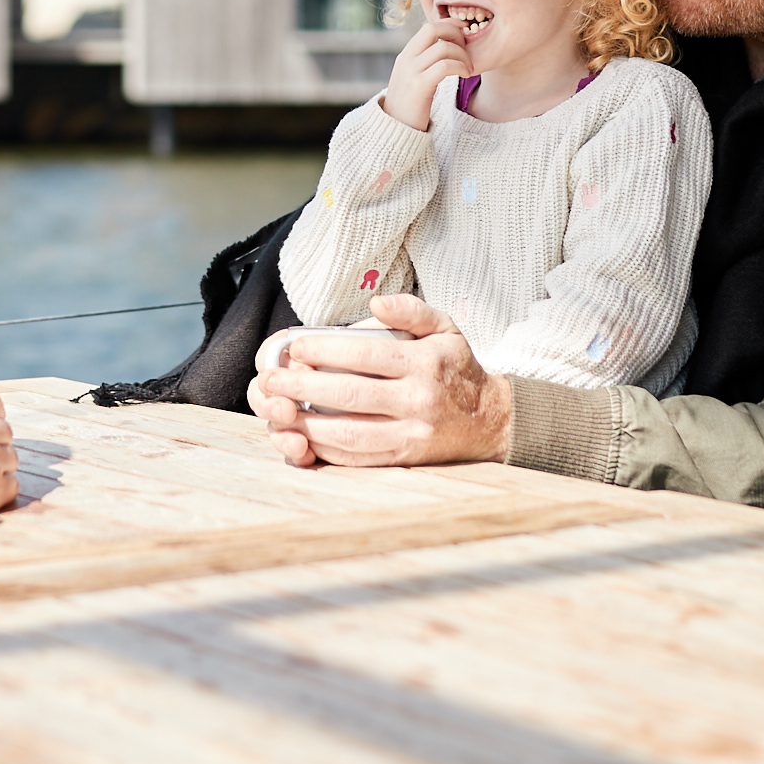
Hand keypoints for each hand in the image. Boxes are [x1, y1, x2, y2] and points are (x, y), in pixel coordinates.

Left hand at [252, 294, 511, 467]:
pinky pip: (359, 458)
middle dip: (303, 388)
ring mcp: (412, 434)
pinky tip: (304, 437)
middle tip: (272, 380)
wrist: (490, 421)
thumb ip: (412, 310)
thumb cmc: (457, 369)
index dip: (324, 350)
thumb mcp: (445, 328)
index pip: (365, 354)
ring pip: (350, 433)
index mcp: (424, 364)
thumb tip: (376, 304)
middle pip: (349, 395)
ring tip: (279, 410)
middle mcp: (418, 400)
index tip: (296, 348)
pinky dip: (327, 450)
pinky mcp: (406, 459)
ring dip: (307, 424)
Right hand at [380, 16, 472, 129]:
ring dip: (463, 55)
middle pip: (433, 28)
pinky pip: (444, 66)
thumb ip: (425, 63)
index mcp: (406, 54)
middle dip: (456, 34)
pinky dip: (460, 67)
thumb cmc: (410, 106)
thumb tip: (446, 50)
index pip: (429, 26)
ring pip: (443, 47)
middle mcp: (406, 59)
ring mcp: (411, 71)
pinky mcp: (419, 86)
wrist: (394, 130)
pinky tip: (466, 75)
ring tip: (469, 68)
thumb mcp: (414, 78)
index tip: (464, 37)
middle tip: (467, 50)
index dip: (450, 26)